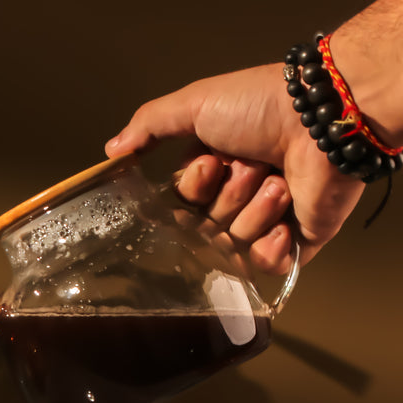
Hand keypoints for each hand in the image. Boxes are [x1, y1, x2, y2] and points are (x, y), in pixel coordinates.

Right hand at [105, 63, 365, 270]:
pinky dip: (273, 246)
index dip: (195, 188)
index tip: (213, 164)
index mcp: (214, 170)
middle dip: (229, 198)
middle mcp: (237, 197)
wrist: (324, 120)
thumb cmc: (259, 108)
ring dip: (256, 212)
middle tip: (254, 168)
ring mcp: (267, 222)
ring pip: (236, 244)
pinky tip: (286, 223)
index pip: (183, 202)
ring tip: (280, 184)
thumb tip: (110, 152)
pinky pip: (266, 266)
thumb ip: (148, 125)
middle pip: (207, 226)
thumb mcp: (193, 105)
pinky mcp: (296, 242)